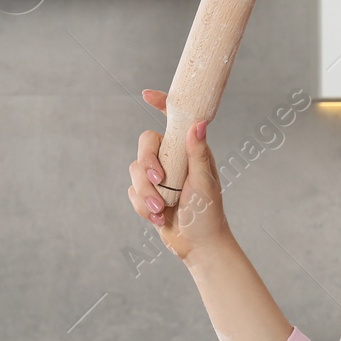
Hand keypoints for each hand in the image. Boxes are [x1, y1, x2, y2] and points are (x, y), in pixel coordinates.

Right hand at [126, 89, 230, 262]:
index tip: (146, 95)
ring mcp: (158, 178)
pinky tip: (157, 217)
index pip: (174, 121)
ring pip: (135, 171)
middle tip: (158, 181)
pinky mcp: (148, 195)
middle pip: (145, 145)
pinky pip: (132, 192)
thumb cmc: (208, 214)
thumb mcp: (205, 182)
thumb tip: (199, 123)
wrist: (199, 245)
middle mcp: (172, 160)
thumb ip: (198, 153)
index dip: (160, 104)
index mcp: (189, 151)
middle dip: (147, 165)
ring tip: (160, 209)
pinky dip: (142, 205)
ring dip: (145, 192)